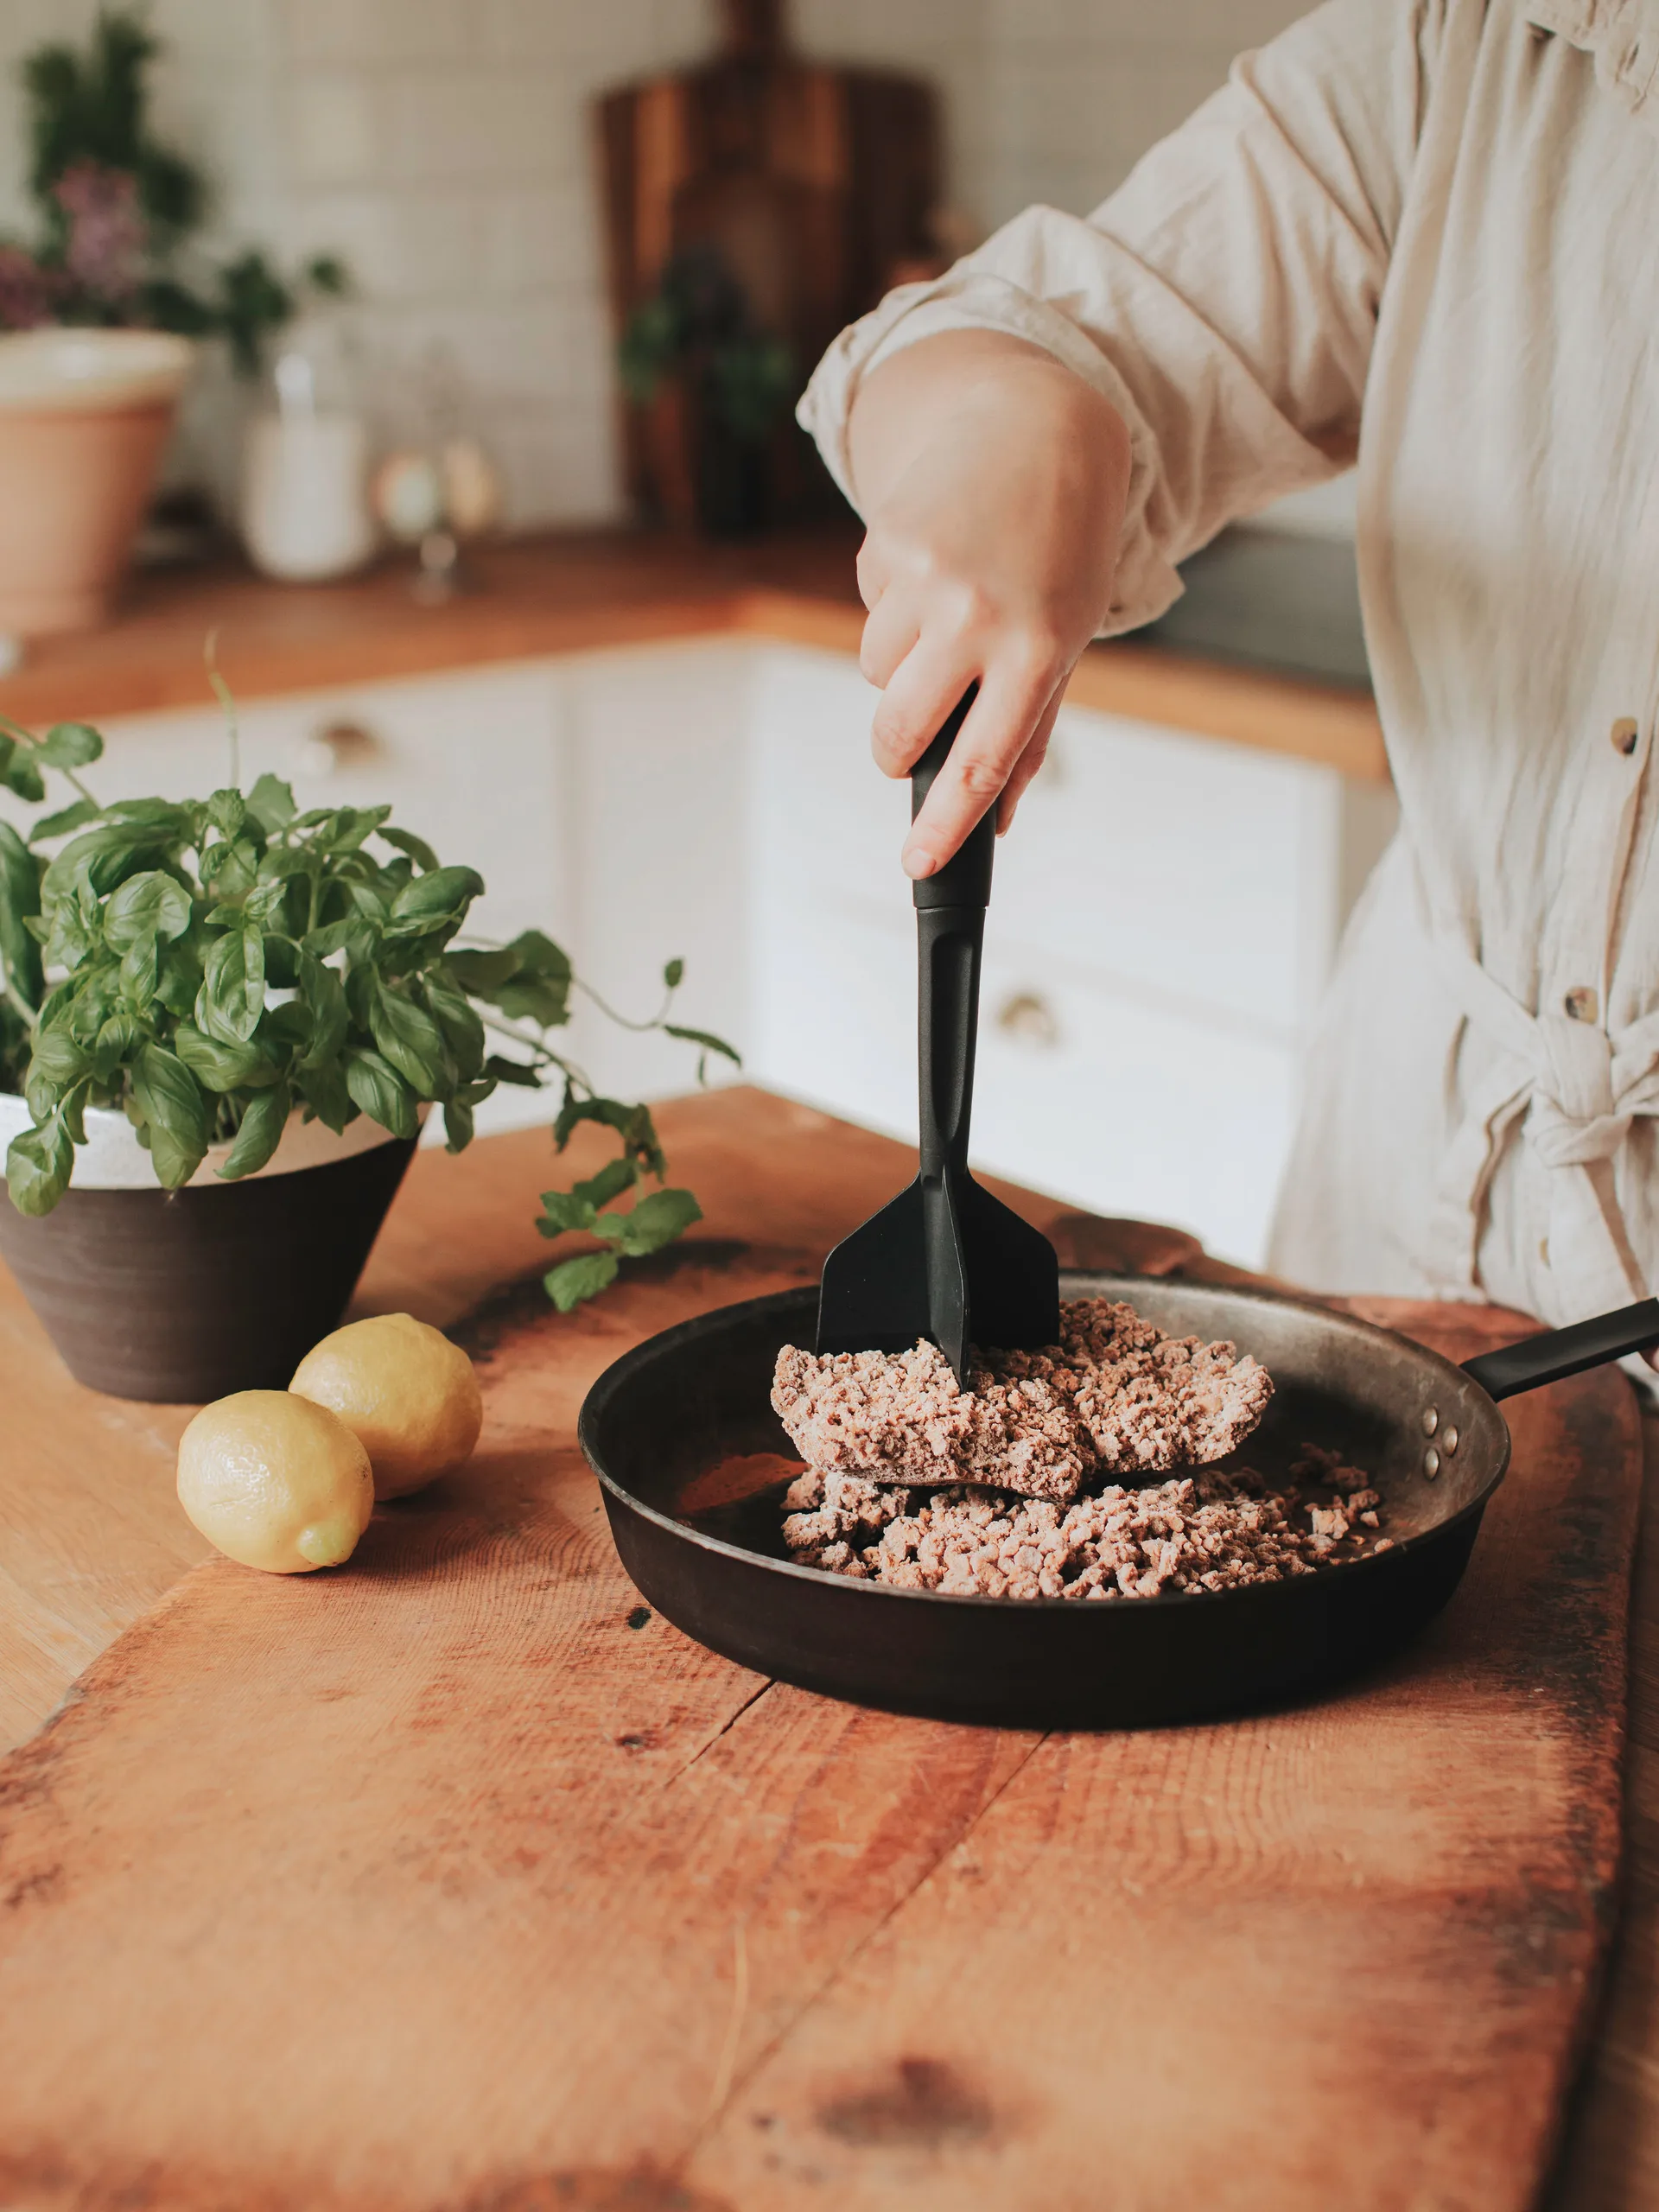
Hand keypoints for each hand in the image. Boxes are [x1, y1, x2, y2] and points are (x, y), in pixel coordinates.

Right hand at [846, 329, 1130, 876]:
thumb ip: (1031, 729)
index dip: (943, 825)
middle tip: (912, 742)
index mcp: (1035, 650)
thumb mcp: (1066, 636)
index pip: (981, 762)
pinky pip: (869, 613)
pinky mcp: (884, 545)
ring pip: (877, 674)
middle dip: (897, 751)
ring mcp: (925, 580)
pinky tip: (933, 567)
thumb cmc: (1062, 545)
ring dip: (900, 666)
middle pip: (902, 730)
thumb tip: (1001, 818)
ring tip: (946, 614)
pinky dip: (892, 607)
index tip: (918, 865)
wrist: (1037, 426)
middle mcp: (978, 617)